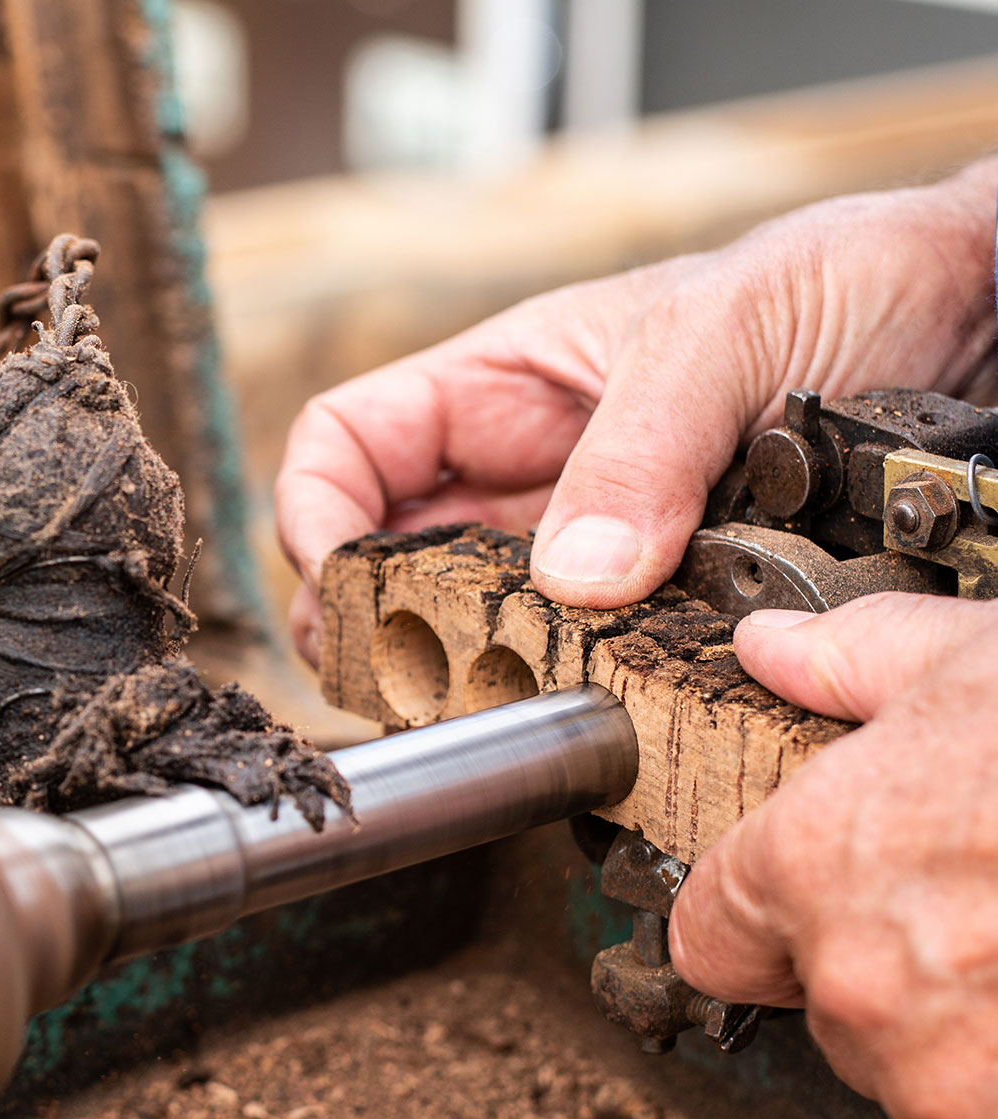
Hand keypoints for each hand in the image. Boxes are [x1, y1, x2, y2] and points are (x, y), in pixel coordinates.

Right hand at [275, 156, 997, 662]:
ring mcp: (594, 546)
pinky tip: (575, 715)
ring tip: (476, 707)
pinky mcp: (663, 606)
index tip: (335, 578)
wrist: (978, 318)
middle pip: (392, 559)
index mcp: (506, 385)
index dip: (313, 511)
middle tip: (399, 677)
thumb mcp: (727, 336)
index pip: (349, 445)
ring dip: (461, 671)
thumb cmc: (848, 276)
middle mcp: (533, 474)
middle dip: (374, 622)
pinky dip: (563, 696)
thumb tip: (573, 577)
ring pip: (475, 624)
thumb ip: (642, 451)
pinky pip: (582, 661)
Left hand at [671, 594, 997, 1118]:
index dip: (760, 917)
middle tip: (971, 908)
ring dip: (957, 1038)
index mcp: (811, 864)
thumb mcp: (974, 661)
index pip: (711, 937)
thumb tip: (775, 651)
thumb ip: (851, 661)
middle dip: (885, 967)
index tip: (814, 904)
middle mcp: (854, 979)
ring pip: (908, 1078)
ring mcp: (939, 1071)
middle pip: (823, 1006)